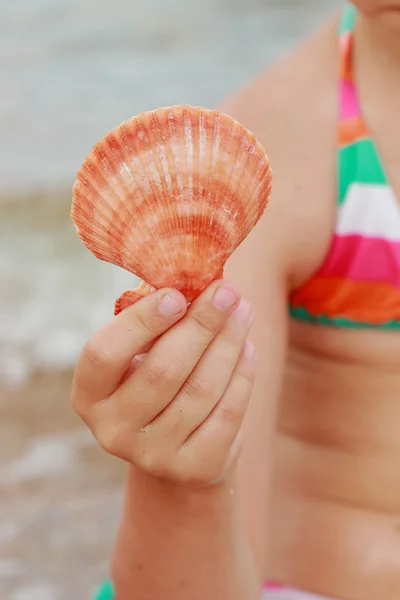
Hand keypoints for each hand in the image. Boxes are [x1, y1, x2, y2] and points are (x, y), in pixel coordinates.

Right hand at [71, 281, 255, 486]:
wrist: (175, 444)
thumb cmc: (155, 379)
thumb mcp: (141, 353)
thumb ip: (156, 321)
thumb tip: (195, 281)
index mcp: (89, 394)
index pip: (105, 353)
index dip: (140, 322)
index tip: (178, 294)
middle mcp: (112, 430)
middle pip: (163, 370)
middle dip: (202, 324)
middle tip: (228, 291)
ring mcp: (151, 456)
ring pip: (201, 389)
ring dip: (229, 344)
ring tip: (244, 312)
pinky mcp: (192, 469)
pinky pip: (226, 414)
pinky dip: (243, 375)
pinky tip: (248, 348)